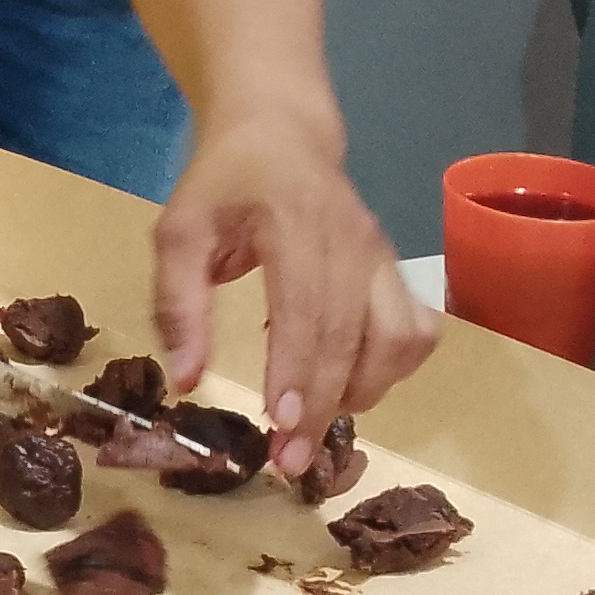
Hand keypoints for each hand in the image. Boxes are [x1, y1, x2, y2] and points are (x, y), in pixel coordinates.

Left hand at [149, 102, 440, 476]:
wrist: (280, 133)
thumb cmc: (223, 186)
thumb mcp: (179, 232)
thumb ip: (179, 302)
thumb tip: (187, 378)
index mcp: (294, 222)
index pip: (307, 308)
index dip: (298, 372)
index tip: (282, 426)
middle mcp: (352, 241)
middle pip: (352, 337)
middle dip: (323, 407)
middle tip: (291, 462)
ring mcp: (381, 256)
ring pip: (398, 339)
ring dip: (362, 391)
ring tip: (315, 418)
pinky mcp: (395, 270)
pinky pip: (416, 331)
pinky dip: (393, 369)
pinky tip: (351, 382)